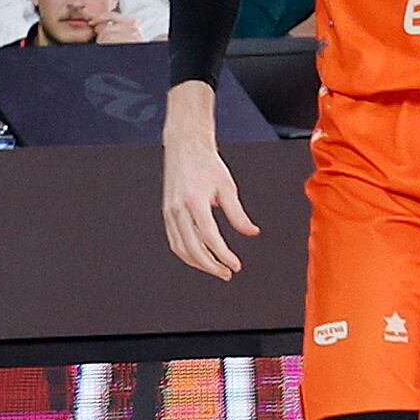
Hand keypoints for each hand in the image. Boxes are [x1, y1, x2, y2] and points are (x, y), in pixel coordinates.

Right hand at [158, 121, 256, 280]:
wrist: (185, 146)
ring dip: (198, 263)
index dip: (223, 255)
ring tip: (216, 268)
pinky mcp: (167, 212)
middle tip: (227, 273)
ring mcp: (170, 211)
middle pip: (192, 248)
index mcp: (194, 201)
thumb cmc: (206, 163)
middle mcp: (178, 208)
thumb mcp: (228, 187)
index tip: (236, 265)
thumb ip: (239, 214)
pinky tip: (200, 256)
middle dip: (211, 266)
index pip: (209, 237)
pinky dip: (187, 253)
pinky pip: (175, 240)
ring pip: (180, 248)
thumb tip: (251, 232)